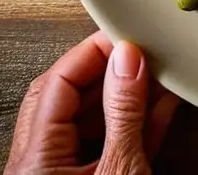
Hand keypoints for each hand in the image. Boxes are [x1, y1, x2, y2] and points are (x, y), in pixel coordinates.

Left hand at [5, 32, 178, 174]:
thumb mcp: (120, 169)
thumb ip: (124, 116)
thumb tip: (128, 62)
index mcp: (36, 159)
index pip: (59, 83)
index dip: (93, 52)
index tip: (127, 37)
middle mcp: (40, 165)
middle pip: (68, 96)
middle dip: (106, 68)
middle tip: (137, 49)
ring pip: (89, 121)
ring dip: (125, 97)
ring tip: (158, 75)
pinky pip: (106, 146)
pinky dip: (134, 126)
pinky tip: (161, 108)